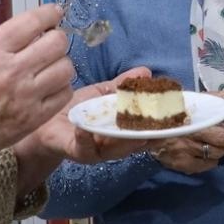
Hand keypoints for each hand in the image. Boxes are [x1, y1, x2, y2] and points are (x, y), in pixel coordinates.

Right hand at [0, 4, 76, 162]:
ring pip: (66, 67)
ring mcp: (26, 96)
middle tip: (51, 43)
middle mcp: (11, 72)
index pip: (31, 22)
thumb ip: (2, 42)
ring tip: (49, 67)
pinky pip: (65, 93)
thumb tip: (34, 28)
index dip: (49, 13)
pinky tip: (49, 86)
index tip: (55, 12)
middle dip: (57, 38)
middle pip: (56, 43)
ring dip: (61, 63)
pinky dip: (61, 87)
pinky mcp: (36, 117)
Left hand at [23, 67, 156, 167]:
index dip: (164, 126)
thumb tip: (147, 71)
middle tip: (164, 126)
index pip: (148, 131)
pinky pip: (83, 148)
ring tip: (135, 131)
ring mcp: (96, 151)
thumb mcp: (102, 94)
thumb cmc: (77, 110)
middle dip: (151, 136)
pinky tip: (85, 127)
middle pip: (137, 143)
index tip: (179, 117)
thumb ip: (123, 86)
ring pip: (115, 150)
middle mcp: (114, 145)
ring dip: (125, 140)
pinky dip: (85, 137)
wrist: (44, 124)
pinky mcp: (76, 152)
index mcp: (123, 131)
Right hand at [150, 92, 223, 174]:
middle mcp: (191, 130)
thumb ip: (215, 97)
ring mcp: (186, 148)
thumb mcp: (193, 100)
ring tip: (211, 142)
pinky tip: (203, 152)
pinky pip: (208, 165)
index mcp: (194, 111)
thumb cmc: (173, 114)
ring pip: (218, 152)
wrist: (147, 129)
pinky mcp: (182, 162)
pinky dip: (210, 160)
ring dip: (219, 148)